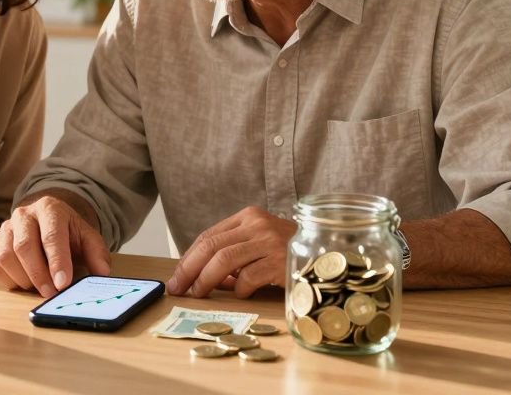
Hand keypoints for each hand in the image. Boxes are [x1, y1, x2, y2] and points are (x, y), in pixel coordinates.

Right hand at [0, 193, 110, 297]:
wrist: (48, 219)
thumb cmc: (67, 231)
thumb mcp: (87, 237)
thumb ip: (96, 253)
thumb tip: (102, 273)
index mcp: (50, 209)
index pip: (51, 235)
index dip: (57, 261)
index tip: (62, 284)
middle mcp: (24, 215)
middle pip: (24, 246)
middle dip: (38, 274)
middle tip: (51, 293)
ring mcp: (6, 227)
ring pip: (6, 256)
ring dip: (23, 278)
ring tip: (40, 287)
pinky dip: (9, 280)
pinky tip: (25, 282)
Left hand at [167, 206, 295, 298]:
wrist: (333, 253)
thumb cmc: (291, 253)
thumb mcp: (259, 246)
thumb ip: (234, 257)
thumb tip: (204, 280)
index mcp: (248, 216)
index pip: (209, 235)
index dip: (188, 257)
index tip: (177, 277)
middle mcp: (257, 224)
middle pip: (211, 246)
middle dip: (189, 268)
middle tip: (177, 287)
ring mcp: (270, 241)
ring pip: (224, 259)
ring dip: (206, 279)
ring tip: (198, 294)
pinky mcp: (281, 260)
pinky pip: (249, 277)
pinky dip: (239, 289)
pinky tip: (241, 294)